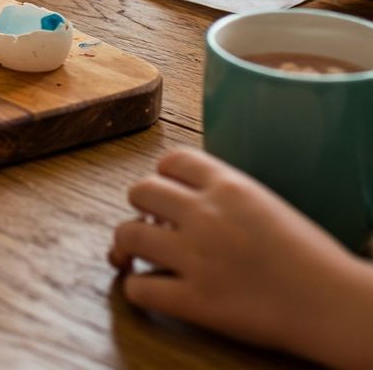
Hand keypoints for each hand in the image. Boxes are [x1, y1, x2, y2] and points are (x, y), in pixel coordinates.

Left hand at [110, 148, 370, 363]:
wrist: (340, 306)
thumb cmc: (314, 258)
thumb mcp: (269, 204)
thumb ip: (226, 194)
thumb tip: (184, 200)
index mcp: (229, 186)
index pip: (171, 160)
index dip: (162, 175)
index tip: (165, 193)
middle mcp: (206, 214)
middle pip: (139, 191)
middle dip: (139, 207)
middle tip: (149, 224)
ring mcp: (198, 258)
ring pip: (128, 234)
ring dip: (125, 245)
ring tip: (131, 256)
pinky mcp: (197, 302)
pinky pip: (140, 290)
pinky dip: (136, 291)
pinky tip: (148, 291)